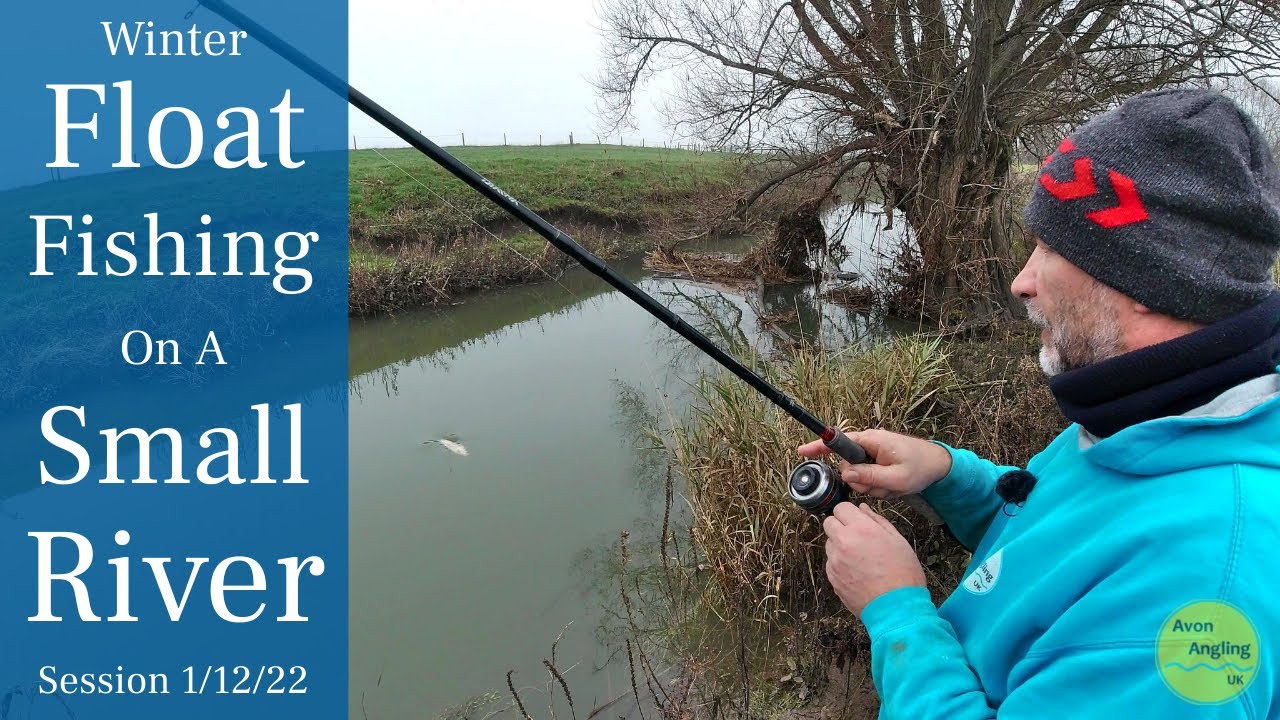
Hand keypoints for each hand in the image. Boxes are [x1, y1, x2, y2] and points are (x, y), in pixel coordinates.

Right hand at [797, 428, 951, 497]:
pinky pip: (868, 477)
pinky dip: (879, 486)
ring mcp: (872, 453)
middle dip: (863, 482)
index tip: (801, 452)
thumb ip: (869, 477)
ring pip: (858, 476)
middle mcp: (869, 443)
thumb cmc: (920, 468)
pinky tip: (893, 486)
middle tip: (884, 486)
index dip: (819, 447)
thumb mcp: (896, 478)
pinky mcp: (877, 461)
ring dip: (874, 486)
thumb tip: (845, 475)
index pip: (838, 441)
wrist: (939, 465)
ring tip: (893, 486)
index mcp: (871, 441)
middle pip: (848, 466)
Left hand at [823, 502, 925, 616]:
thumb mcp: (898, 540)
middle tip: (858, 537)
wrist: (896, 607)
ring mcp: (835, 561)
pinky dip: (840, 564)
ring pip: (829, 543)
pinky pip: (831, 563)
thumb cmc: (903, 573)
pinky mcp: (832, 578)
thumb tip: (862, 509)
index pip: (841, 508)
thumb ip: (877, 521)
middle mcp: (843, 542)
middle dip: (841, 526)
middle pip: (829, 523)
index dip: (849, 513)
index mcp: (861, 529)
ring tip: (860, 558)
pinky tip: (857, 572)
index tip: (857, 520)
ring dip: (840, 545)